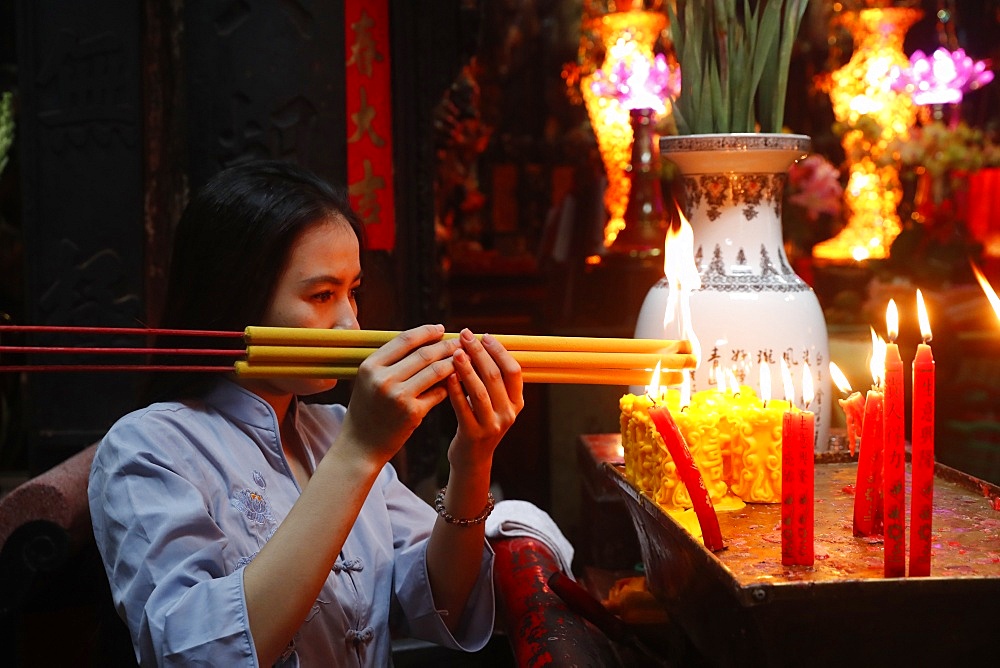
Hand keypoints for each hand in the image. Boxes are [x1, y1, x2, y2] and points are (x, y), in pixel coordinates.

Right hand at [338, 324, 459, 465]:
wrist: (361, 445)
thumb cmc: (367, 409)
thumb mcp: (369, 380)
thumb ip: (390, 362)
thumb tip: (424, 341)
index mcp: (370, 366)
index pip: (405, 339)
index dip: (426, 332)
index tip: (440, 328)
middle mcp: (383, 379)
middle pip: (424, 353)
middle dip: (446, 345)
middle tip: (460, 341)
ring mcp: (398, 396)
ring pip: (436, 371)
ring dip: (454, 362)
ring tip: (465, 358)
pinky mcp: (412, 413)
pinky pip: (438, 392)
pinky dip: (450, 384)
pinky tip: (458, 379)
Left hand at [445, 330, 523, 471]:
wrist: (472, 459)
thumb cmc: (479, 422)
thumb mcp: (494, 403)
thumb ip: (492, 380)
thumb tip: (480, 344)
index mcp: (516, 402)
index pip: (513, 370)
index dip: (499, 351)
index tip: (484, 336)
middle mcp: (508, 414)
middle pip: (495, 376)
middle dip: (480, 353)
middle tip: (465, 335)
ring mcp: (492, 425)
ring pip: (480, 391)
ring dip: (467, 368)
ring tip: (456, 351)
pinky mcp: (473, 434)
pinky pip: (463, 407)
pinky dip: (455, 389)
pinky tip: (447, 374)